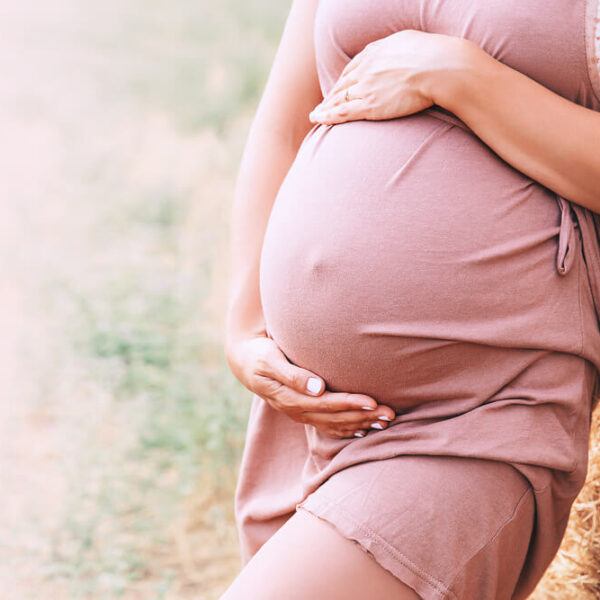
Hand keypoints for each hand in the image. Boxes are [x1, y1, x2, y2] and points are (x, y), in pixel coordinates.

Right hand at [225, 334, 395, 438]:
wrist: (246, 363)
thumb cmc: (260, 355)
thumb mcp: (270, 360)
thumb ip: (292, 374)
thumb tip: (317, 387)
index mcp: (290, 398)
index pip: (326, 404)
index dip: (349, 404)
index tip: (372, 402)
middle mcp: (297, 410)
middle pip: (335, 418)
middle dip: (363, 416)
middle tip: (390, 414)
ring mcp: (301, 414)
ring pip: (335, 424)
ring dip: (361, 424)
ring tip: (386, 421)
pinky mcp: (304, 412)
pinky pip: (329, 425)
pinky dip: (348, 428)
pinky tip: (364, 430)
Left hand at [309, 29, 469, 124]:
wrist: (438, 67)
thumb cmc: (433, 55)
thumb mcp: (409, 41)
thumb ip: (396, 49)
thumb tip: (398, 53)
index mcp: (376, 52)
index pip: (354, 68)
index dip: (344, 79)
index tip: (339, 87)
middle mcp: (366, 69)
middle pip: (343, 84)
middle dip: (331, 96)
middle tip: (322, 105)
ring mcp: (366, 88)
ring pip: (339, 99)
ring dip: (325, 108)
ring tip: (315, 116)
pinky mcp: (370, 106)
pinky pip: (343, 112)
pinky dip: (328, 116)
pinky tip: (318, 119)